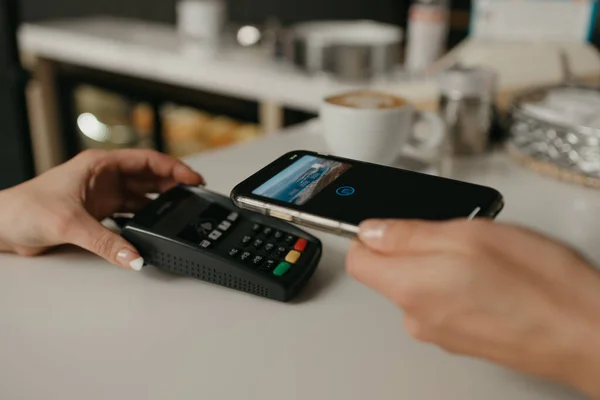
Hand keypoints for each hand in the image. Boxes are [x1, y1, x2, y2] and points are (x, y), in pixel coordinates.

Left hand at [0, 149, 203, 269]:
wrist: (1, 226)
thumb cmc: (23, 209)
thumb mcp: (70, 224)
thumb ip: (106, 243)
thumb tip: (134, 257)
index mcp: (99, 165)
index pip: (147, 160)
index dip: (173, 167)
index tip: (193, 178)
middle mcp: (103, 177)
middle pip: (148, 177)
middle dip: (173, 184)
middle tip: (195, 195)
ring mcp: (101, 195)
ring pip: (141, 195)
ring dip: (160, 202)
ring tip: (180, 210)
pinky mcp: (98, 213)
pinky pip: (129, 213)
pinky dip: (144, 219)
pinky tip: (154, 226)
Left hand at [347, 219, 599, 397]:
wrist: (586, 336)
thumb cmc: (540, 285)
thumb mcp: (470, 235)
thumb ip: (410, 233)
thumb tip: (372, 230)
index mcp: (411, 286)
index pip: (358, 258)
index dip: (369, 234)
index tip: (387, 223)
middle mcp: (416, 316)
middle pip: (387, 272)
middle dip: (410, 247)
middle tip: (454, 234)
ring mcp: (437, 332)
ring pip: (416, 285)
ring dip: (436, 266)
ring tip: (481, 259)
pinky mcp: (458, 339)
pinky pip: (439, 303)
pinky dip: (454, 286)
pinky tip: (490, 279)